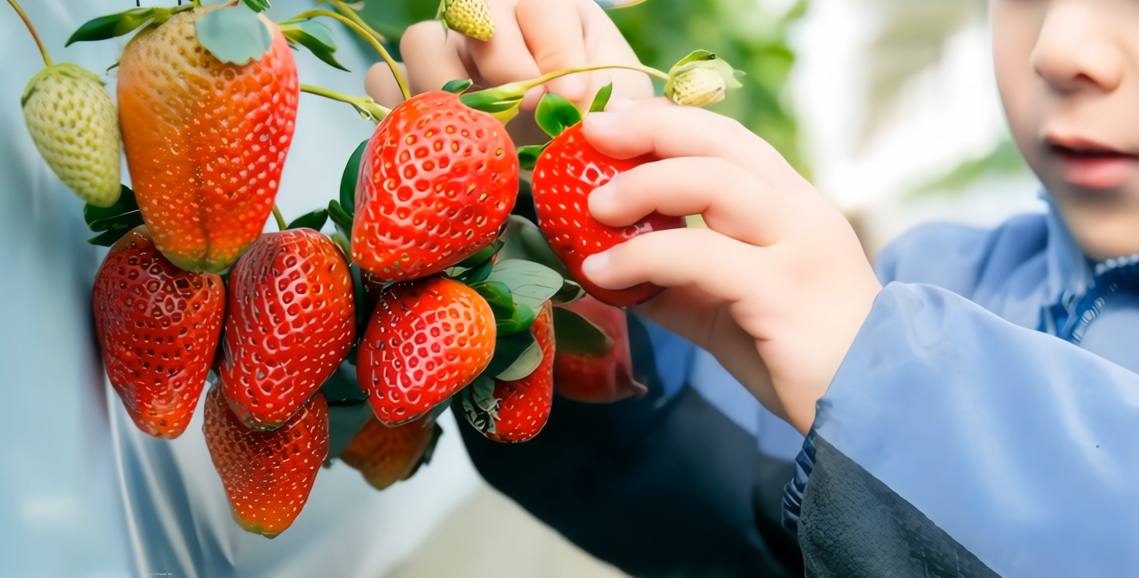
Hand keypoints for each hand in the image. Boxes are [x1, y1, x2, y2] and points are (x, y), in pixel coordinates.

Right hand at [364, 0, 653, 144]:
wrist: (571, 170)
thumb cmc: (599, 129)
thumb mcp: (621, 106)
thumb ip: (611, 95)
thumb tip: (574, 104)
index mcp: (548, 10)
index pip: (539, 1)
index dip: (556, 49)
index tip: (572, 101)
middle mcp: (491, 20)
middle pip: (471, 8)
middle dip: (504, 64)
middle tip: (529, 113)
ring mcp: (447, 52)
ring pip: (420, 41)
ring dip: (454, 89)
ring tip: (488, 133)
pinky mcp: (413, 91)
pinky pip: (386, 85)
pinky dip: (408, 114)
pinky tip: (449, 145)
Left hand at [578, 99, 881, 433]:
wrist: (870, 411)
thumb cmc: (799, 357)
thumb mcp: (726, 307)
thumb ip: (677, 281)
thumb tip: (607, 267)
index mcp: (791, 206)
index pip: (727, 141)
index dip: (667, 122)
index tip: (611, 120)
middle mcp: (800, 213)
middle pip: (721, 145)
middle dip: (652, 130)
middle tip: (592, 135)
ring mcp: (798, 248)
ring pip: (716, 184)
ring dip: (644, 185)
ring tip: (592, 207)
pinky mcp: (784, 292)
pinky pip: (703, 256)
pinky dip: (643, 257)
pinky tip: (602, 274)